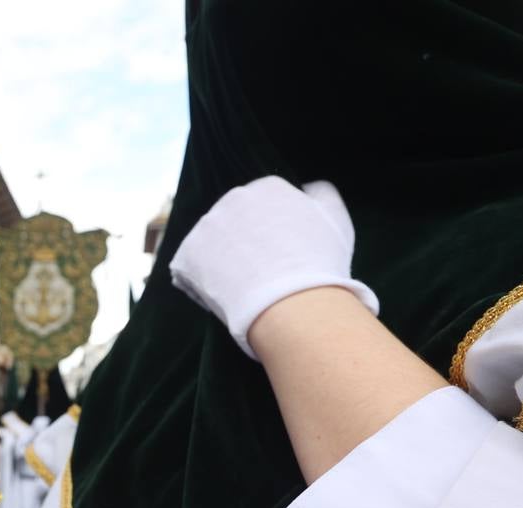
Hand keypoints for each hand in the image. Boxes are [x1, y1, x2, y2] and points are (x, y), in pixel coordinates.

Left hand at [168, 175, 378, 358]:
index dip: (270, 236)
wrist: (293, 304)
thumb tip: (305, 187)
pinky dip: (202, 285)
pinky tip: (224, 298)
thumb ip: (321, 194)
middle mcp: (232, 199)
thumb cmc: (320, 265)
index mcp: (267, 187)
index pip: (261, 209)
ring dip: (221, 264)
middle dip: (243, 246)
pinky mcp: (187, 255)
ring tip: (243, 288)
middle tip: (261, 275)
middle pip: (234, 224)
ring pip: (212, 247)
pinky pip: (190, 271)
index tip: (281, 257)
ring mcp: (207, 227)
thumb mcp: (335, 220)